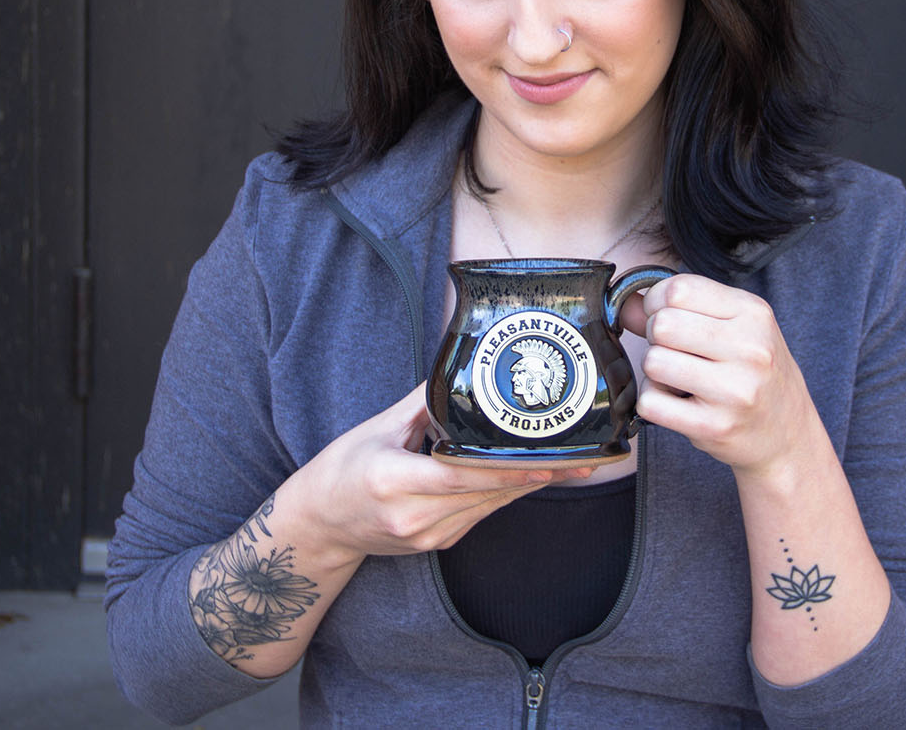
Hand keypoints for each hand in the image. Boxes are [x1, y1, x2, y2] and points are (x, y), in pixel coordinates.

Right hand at [291, 383, 590, 566]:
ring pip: (491, 506)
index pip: (462, 476)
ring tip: (576, 466)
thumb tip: (461, 362)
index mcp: (392, 482)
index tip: (549, 460)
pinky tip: (536, 477)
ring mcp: (428, 535)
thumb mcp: (377, 427)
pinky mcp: (438, 543)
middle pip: (487, 493)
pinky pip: (482, 514)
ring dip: (532, 485)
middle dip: (539, 475)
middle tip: (586, 458)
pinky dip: (508, 493)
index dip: (509, 471)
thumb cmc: (341, 471)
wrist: (319, 526)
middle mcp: (413, 516)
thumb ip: (423, 400)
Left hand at [621, 275, 814, 481]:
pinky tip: (678, 403)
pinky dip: (654, 402)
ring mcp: (734, 390)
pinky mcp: (715, 426)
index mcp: (753, 313)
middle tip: (674, 352)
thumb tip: (625, 303)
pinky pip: (651, 402)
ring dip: (655, 371)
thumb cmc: (755, 373)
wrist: (788, 433)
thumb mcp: (734, 328)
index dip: (657, 302)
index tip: (665, 316)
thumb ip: (680, 309)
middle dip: (656, 338)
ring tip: (678, 378)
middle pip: (662, 325)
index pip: (678, 289)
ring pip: (653, 362)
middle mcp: (749, 349)